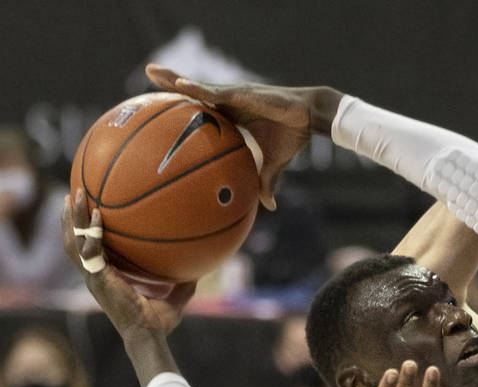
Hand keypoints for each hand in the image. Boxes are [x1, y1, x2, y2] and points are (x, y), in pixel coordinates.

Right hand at [60, 189, 194, 338]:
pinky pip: (90, 250)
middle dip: (71, 218)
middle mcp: (94, 275)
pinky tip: (99, 215)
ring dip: (73, 218)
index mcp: (105, 278)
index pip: (87, 250)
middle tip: (74, 194)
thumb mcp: (173, 298)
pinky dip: (92, 231)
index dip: (83, 232)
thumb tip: (200, 272)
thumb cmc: (157, 323)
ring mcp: (93, 277)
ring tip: (76, 195)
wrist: (148, 336)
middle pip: (73, 241)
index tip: (88, 211)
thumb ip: (183, 285)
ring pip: (73, 242)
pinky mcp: (98, 279)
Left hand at [145, 65, 341, 209]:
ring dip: (173, 78)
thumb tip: (269, 206)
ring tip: (151, 71)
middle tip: (148, 74)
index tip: (162, 106)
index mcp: (233, 115)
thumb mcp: (275, 162)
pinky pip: (214, 91)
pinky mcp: (241, 93)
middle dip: (170, 82)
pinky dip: (195, 88)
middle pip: (193, 90)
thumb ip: (266, 181)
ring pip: (197, 86)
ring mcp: (232, 94)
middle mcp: (228, 101)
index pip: (202, 108)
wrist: (310, 117)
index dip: (183, 104)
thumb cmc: (294, 135)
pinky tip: (178, 84)